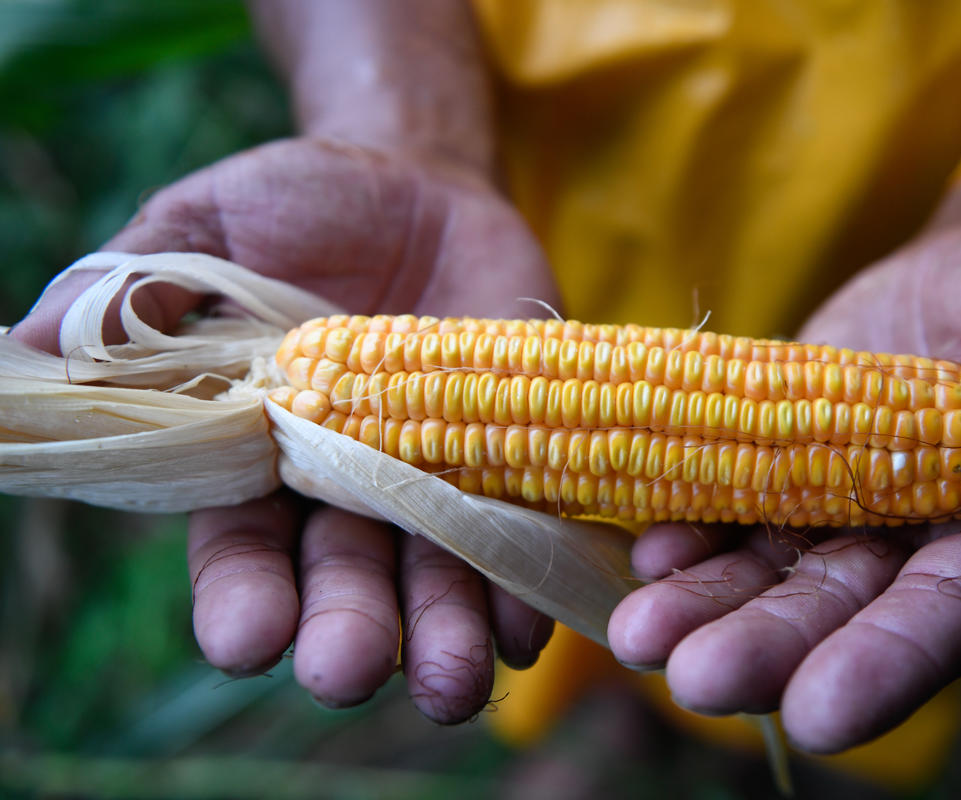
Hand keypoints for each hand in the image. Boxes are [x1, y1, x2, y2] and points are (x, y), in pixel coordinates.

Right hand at [11, 137, 557, 720]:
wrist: (424, 184)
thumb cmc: (301, 205)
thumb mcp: (212, 223)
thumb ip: (140, 284)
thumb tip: (32, 340)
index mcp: (260, 455)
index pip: (242, 550)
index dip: (242, 596)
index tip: (247, 635)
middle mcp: (347, 491)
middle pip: (344, 584)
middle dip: (346, 631)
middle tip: (346, 667)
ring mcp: (436, 481)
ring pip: (437, 581)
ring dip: (445, 635)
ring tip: (455, 680)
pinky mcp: (513, 457)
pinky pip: (522, 536)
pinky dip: (525, 583)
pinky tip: (527, 619)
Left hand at [607, 208, 960, 750]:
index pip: (955, 612)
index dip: (890, 663)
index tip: (820, 715)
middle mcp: (921, 544)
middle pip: (842, 609)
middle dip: (770, 647)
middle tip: (695, 681)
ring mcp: (845, 508)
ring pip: (773, 571)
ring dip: (708, 606)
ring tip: (638, 635)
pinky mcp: (784, 462)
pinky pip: (731, 508)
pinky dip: (690, 534)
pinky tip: (646, 555)